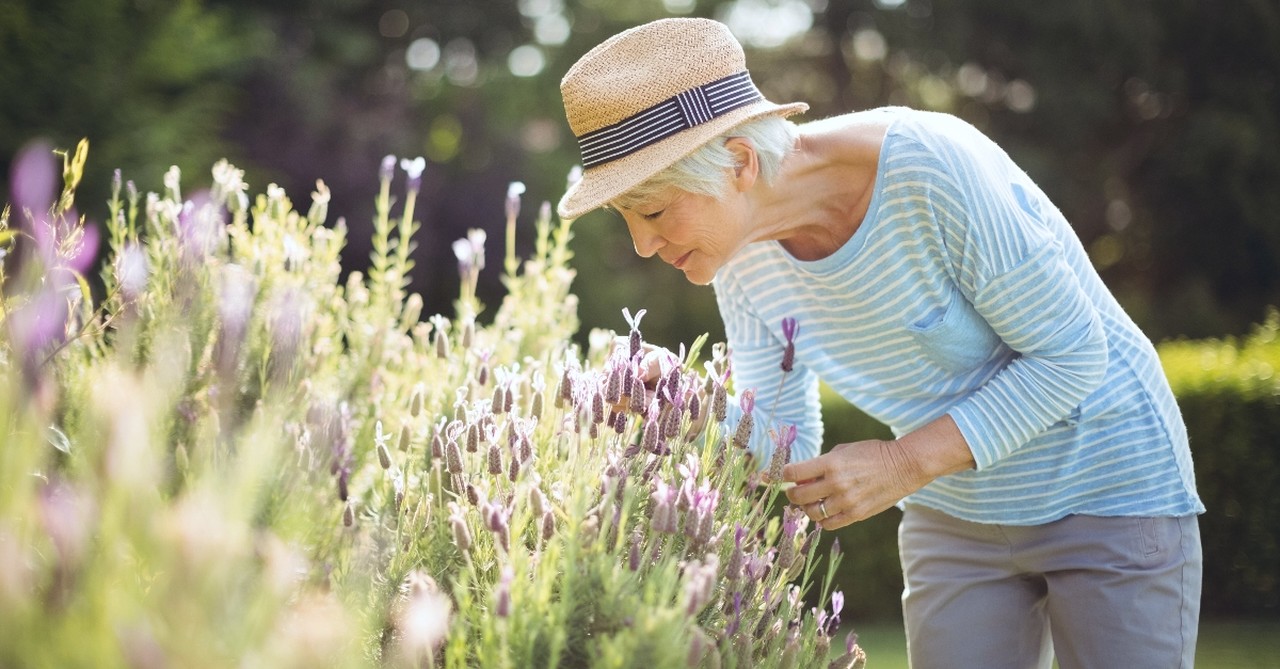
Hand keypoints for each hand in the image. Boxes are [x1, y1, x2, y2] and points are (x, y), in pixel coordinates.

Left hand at [782, 439, 926, 529]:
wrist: (903, 466)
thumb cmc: (870, 453)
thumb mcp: (842, 451)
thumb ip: (820, 464)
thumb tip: (800, 479)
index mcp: (830, 463)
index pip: (793, 473)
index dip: (779, 475)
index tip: (772, 477)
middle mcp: (836, 483)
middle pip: (798, 496)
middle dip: (791, 494)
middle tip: (793, 492)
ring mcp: (846, 501)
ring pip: (811, 512)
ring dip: (807, 507)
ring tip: (812, 501)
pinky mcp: (856, 514)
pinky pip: (828, 524)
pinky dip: (822, 519)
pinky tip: (825, 511)